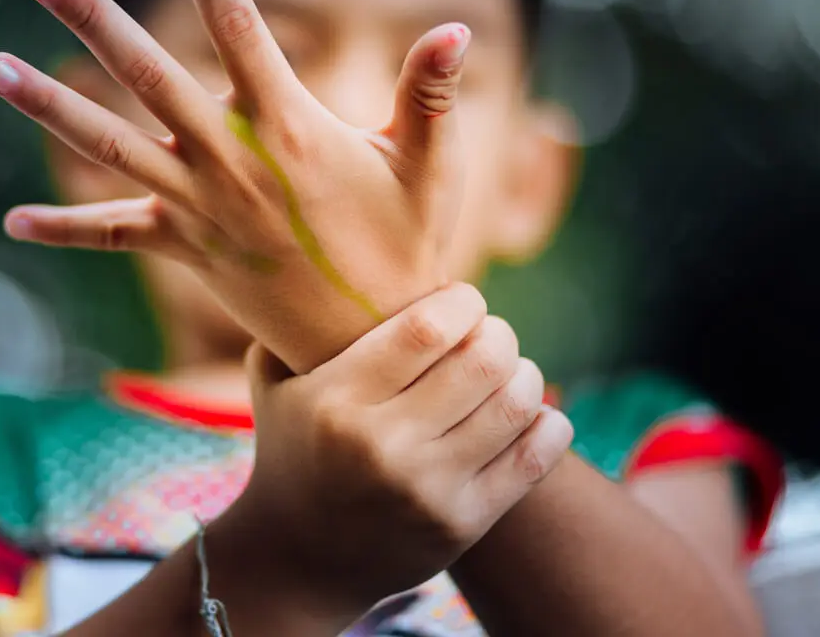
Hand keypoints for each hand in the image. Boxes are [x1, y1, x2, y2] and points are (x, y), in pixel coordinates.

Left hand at [0, 0, 469, 370]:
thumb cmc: (403, 246)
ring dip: (51, 105)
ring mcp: (200, 208)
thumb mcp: (428, 169)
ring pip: (111, 148)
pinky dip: (65, 228)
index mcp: (288, 129)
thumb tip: (457, 27)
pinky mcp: (185, 249)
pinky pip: (115, 235)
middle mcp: (230, 164)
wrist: (367, 345)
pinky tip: (11, 220)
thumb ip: (430, 94)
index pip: (240, 30)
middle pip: (148, 79)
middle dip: (92, 20)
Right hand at [214, 284, 572, 625]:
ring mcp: (427, 489)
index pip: (429, 328)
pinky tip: (531, 412)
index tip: (462, 301)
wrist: (298, 559)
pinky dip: (548, 423)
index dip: (463, 302)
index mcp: (336, 399)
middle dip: (499, 334)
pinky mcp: (461, 524)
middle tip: (489, 335)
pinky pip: (534, 458)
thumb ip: (290, 324)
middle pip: (483, 361)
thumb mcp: (271, 382)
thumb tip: (326, 259)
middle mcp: (382, 445)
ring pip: (516, 403)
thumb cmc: (290, 449)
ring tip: (508, 372)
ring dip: (524, 374)